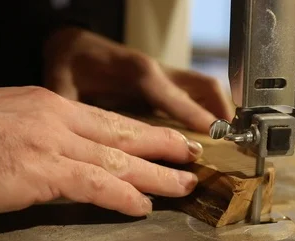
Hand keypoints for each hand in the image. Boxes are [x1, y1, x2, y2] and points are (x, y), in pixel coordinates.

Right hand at [0, 86, 201, 215]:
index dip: (144, 133)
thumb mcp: (12, 121)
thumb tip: (74, 148)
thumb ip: (47, 132)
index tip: (168, 140)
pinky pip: (94, 184)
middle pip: (124, 134)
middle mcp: (57, 119)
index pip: (110, 120)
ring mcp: (50, 143)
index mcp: (51, 105)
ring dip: (157, 175)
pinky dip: (123, 196)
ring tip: (183, 185)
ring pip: (119, 160)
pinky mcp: (39, 171)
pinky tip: (143, 205)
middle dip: (163, 146)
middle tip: (192, 155)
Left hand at [43, 27, 233, 133]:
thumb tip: (76, 141)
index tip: (212, 137)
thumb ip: (71, 111)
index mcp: (137, 73)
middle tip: (232, 143)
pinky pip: (197, 89)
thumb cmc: (71, 64)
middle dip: (221, 113)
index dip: (195, 116)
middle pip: (203, 87)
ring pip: (205, 87)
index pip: (174, 96)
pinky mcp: (166, 78)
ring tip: (229, 140)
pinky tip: (212, 128)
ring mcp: (164, 73)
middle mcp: (157, 71)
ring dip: (221, 109)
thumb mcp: (62, 86)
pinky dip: (211, 106)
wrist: (74, 43)